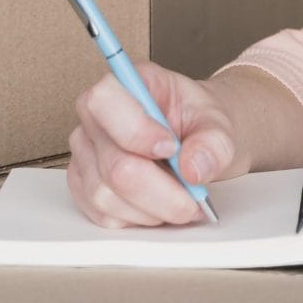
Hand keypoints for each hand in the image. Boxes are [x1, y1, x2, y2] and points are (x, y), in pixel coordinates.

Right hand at [65, 61, 245, 227]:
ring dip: (152, 209)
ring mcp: (85, 152)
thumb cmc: (199, 122)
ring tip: (180, 200)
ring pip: (106, 196)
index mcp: (126, 83)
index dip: (136, 132)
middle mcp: (96, 116)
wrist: (196, 139)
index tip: (172, 149)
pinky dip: (137, 219)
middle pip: (114, 165)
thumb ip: (214, 142)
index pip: (105, 102)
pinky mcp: (83, 185)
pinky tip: (158, 206)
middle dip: (161, 191)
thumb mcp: (219, 122)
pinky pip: (102, 214)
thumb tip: (193, 167)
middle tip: (193, 197)